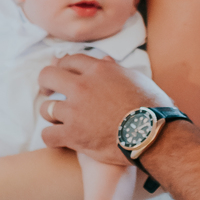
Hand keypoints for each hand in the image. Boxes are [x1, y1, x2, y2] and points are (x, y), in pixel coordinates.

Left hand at [39, 55, 170, 165]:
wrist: (154, 136)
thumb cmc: (152, 108)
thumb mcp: (136, 79)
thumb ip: (115, 70)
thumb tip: (105, 60)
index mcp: (99, 70)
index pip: (69, 60)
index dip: (62, 66)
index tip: (61, 74)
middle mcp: (83, 87)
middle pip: (48, 76)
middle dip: (45, 84)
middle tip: (47, 92)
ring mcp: (76, 111)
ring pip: (47, 108)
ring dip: (51, 114)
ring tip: (57, 120)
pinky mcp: (73, 135)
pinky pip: (48, 135)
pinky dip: (52, 138)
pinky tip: (58, 140)